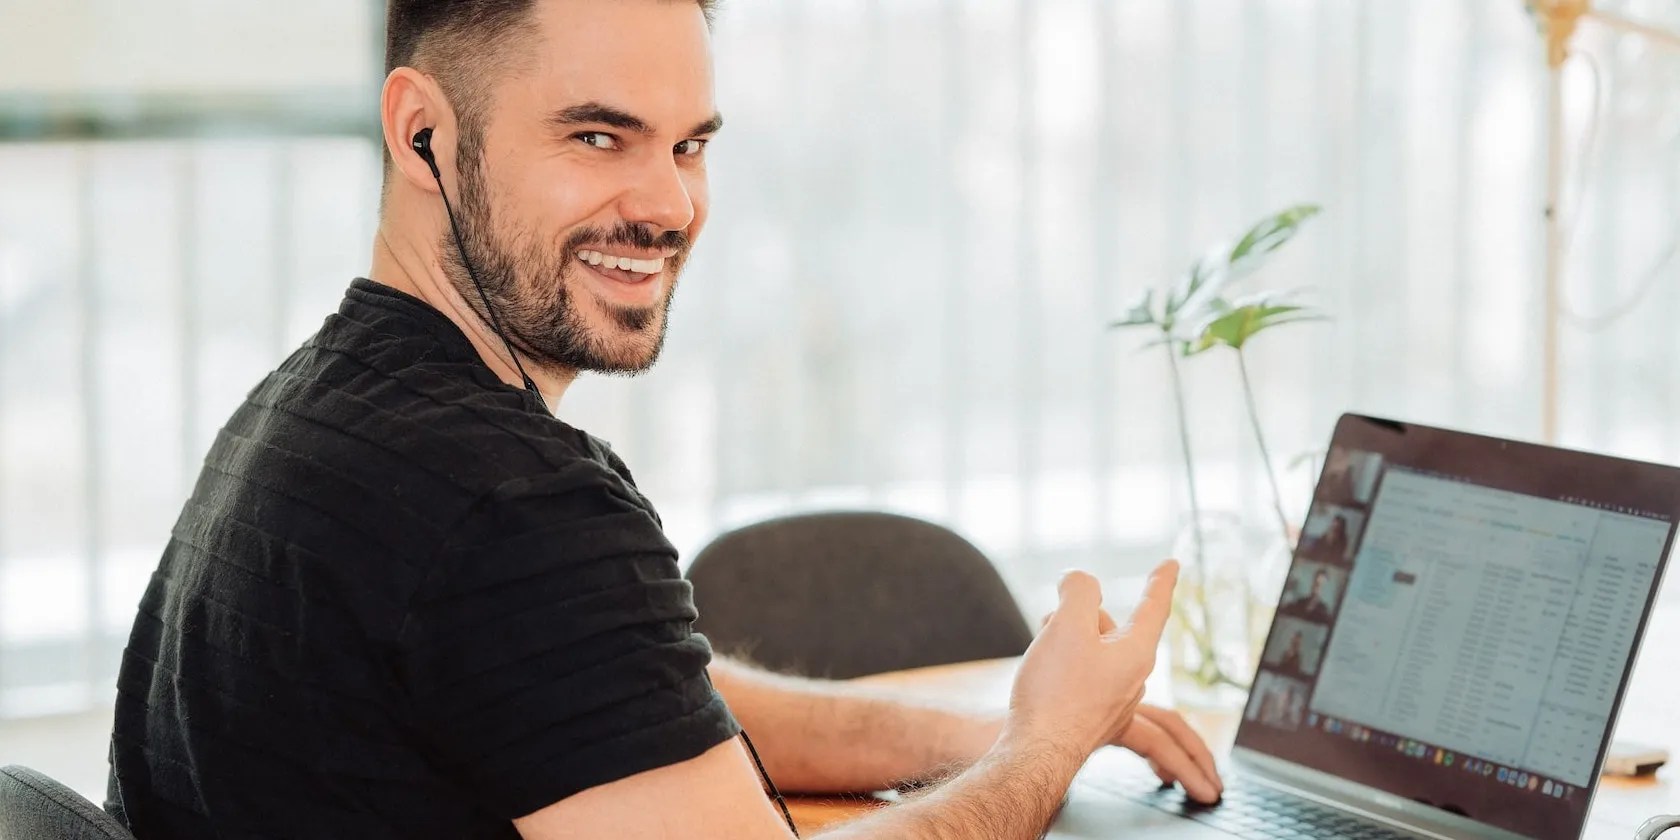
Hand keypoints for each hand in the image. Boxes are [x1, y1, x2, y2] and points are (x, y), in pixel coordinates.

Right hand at [1030, 586, 1222, 802]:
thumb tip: (1079, 582)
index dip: (1161, 580)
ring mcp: (1115, 702)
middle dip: (1079, 620)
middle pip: (1109, 629)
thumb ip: (1079, 590)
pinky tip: (1043, 677)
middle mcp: (1133, 678)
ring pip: (1093, 654)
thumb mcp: (1066, 624)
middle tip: (1050, 625)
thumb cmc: (1055, 691)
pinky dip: (1064, 668)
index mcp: (1136, 652)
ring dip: (1066, 644)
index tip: (1171, 564)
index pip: (1154, 606)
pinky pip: (1085, 679)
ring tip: (1041, 655)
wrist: (1039, 751)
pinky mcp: (1094, 719)